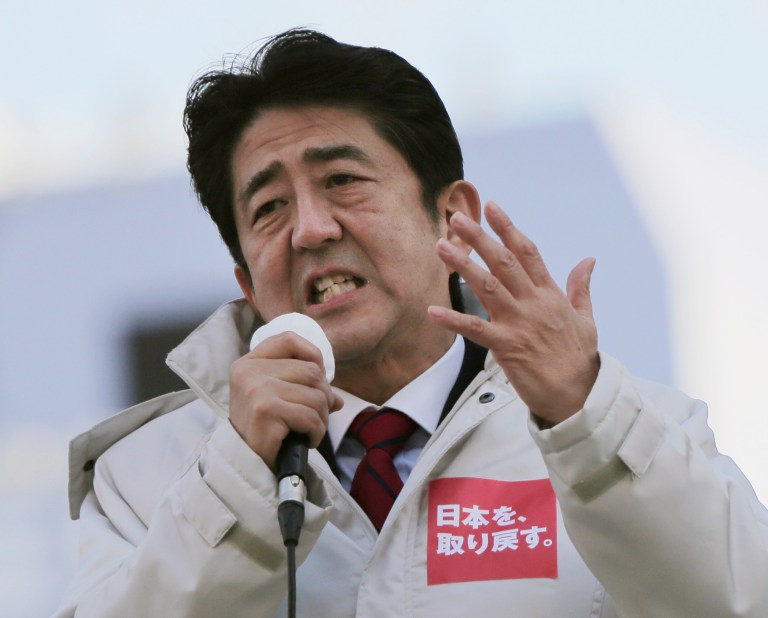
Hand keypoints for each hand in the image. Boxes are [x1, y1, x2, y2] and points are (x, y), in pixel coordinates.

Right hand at [229, 332, 343, 469]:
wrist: (245, 466)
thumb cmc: (262, 432)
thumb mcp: (276, 400)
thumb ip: (303, 388)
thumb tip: (336, 397)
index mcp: (249, 363)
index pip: (289, 339)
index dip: (312, 355)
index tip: (317, 379)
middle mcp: (249, 371)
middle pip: (311, 371)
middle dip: (323, 397)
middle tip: (315, 418)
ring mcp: (256, 389)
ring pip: (316, 395)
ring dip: (322, 418)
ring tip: (308, 431)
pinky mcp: (266, 410)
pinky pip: (311, 416)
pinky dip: (316, 432)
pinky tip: (305, 441)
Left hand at [428, 202, 599, 425]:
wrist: (578, 395)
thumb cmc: (579, 358)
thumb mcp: (586, 318)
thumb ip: (581, 287)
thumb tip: (589, 260)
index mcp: (550, 294)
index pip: (527, 252)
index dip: (508, 228)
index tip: (492, 208)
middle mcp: (533, 303)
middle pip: (503, 262)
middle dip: (479, 238)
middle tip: (457, 219)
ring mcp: (519, 323)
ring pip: (487, 286)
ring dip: (463, 266)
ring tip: (442, 247)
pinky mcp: (506, 347)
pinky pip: (475, 330)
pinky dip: (453, 320)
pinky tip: (433, 311)